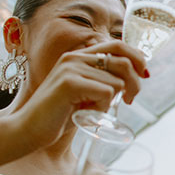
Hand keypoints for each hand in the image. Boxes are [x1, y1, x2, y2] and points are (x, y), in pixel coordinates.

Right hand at [14, 40, 147, 148]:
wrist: (29, 130)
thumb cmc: (61, 114)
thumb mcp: (87, 91)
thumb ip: (105, 79)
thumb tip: (139, 75)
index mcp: (80, 56)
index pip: (118, 45)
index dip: (138, 58)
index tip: (145, 75)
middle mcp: (75, 58)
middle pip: (124, 61)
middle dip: (136, 83)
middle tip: (130, 100)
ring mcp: (71, 69)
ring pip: (117, 82)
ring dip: (112, 101)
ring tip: (94, 109)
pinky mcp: (70, 83)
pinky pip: (107, 93)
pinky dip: (103, 107)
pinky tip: (87, 113)